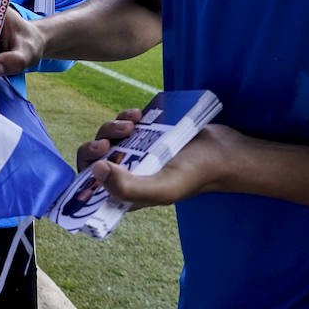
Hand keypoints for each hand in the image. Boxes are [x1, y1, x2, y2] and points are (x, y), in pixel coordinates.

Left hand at [77, 119, 238, 207]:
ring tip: (131, 124)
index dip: (83, 175)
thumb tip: (96, 171)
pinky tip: (138, 114)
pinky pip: (124, 123)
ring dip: (112, 127)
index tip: (95, 161)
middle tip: (107, 142)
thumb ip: (128, 187)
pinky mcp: (146, 134)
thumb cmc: (196, 175)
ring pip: (108, 138)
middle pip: (94, 160)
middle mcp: (128, 175)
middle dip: (94, 147)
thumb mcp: (163, 189)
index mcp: (128, 194)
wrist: (225, 150)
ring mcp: (137, 153)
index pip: (90, 189)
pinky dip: (125, 116)